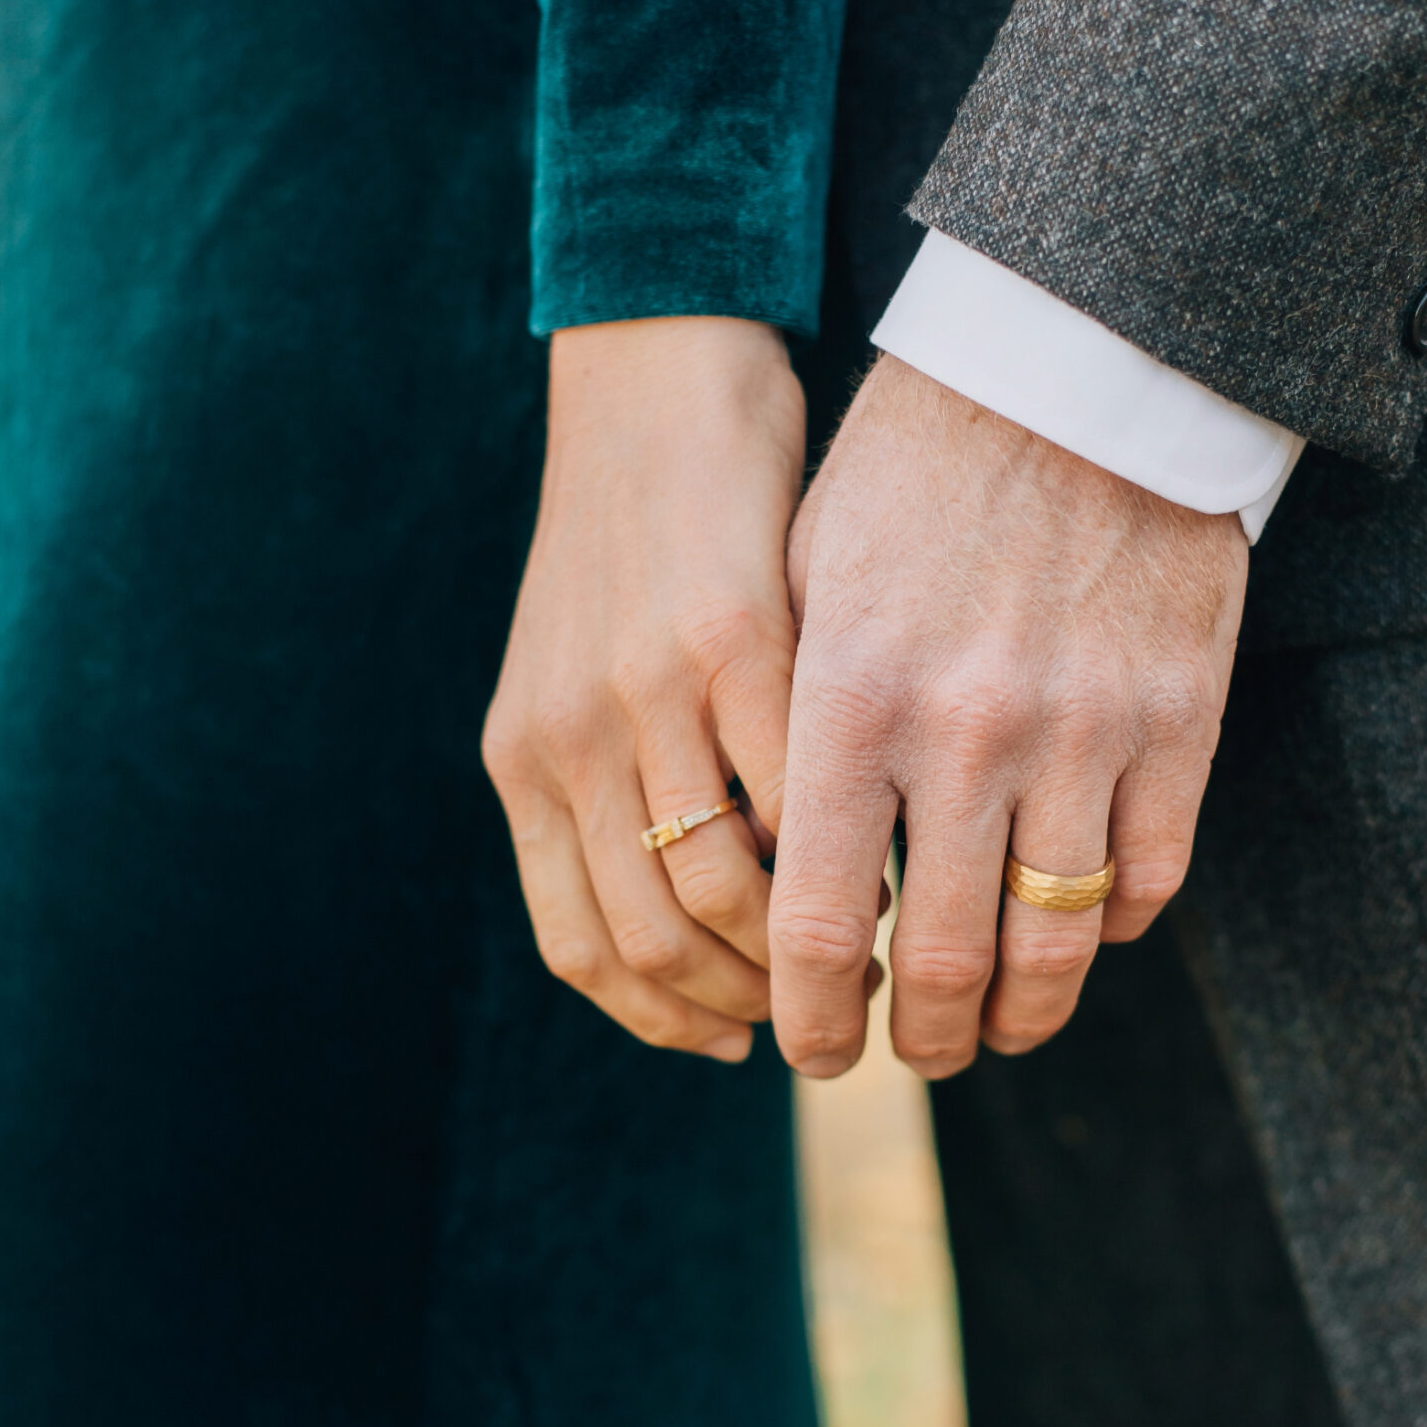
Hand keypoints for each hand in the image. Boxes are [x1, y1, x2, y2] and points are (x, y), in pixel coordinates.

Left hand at [484, 317, 803, 1062]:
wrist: (652, 384)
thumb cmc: (637, 541)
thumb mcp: (589, 673)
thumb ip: (621, 789)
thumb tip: (693, 922)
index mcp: (527, 760)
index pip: (585, 950)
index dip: (668, 1021)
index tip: (744, 1042)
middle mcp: (570, 739)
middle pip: (656, 940)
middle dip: (753, 1004)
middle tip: (829, 1009)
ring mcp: (641, 690)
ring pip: (726, 887)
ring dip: (807, 945)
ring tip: (877, 945)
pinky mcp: (725, 636)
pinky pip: (791, 790)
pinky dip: (846, 847)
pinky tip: (899, 852)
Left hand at [770, 353, 1246, 1079]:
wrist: (1073, 364)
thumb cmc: (912, 468)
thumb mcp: (808, 577)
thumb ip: (787, 726)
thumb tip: (772, 867)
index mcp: (851, 699)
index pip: (817, 928)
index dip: (812, 1018)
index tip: (814, 1050)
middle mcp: (966, 731)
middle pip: (942, 963)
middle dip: (921, 1039)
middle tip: (913, 1053)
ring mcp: (1084, 731)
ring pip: (1056, 943)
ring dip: (1022, 1014)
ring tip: (999, 1028)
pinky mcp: (1177, 718)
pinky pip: (1150, 877)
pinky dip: (1113, 925)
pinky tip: (1081, 928)